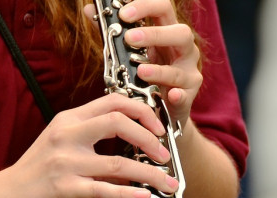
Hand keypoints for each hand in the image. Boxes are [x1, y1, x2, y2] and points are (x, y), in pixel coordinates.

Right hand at [0, 93, 179, 197]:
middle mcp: (67, 135)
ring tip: (167, 182)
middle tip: (164, 154)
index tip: (158, 128)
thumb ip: (95, 144)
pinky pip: (104, 190)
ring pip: (119, 162)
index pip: (113, 102)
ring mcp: (66, 161)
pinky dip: (129, 194)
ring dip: (150, 173)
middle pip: (119, 122)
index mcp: (69, 120)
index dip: (142, 112)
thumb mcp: (63, 147)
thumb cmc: (36, 172)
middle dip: (150, 138)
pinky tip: (144, 197)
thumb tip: (134, 154)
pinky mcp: (65, 188)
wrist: (4, 196)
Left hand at [117, 0, 202, 128]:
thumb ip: (112, 32)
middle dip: (155, 34)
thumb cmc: (145, 75)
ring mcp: (188, 74)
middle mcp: (184, 50)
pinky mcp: (188, 97)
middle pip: (180, 33)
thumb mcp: (130, 52)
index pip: (163, 9)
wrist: (159, 109)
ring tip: (140, 71)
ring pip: (179, 68)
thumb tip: (88, 10)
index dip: (145, 7)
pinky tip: (170, 95)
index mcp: (169, 32)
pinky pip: (184, 96)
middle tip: (129, 38)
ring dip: (160, 70)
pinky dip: (178, 95)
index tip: (123, 13)